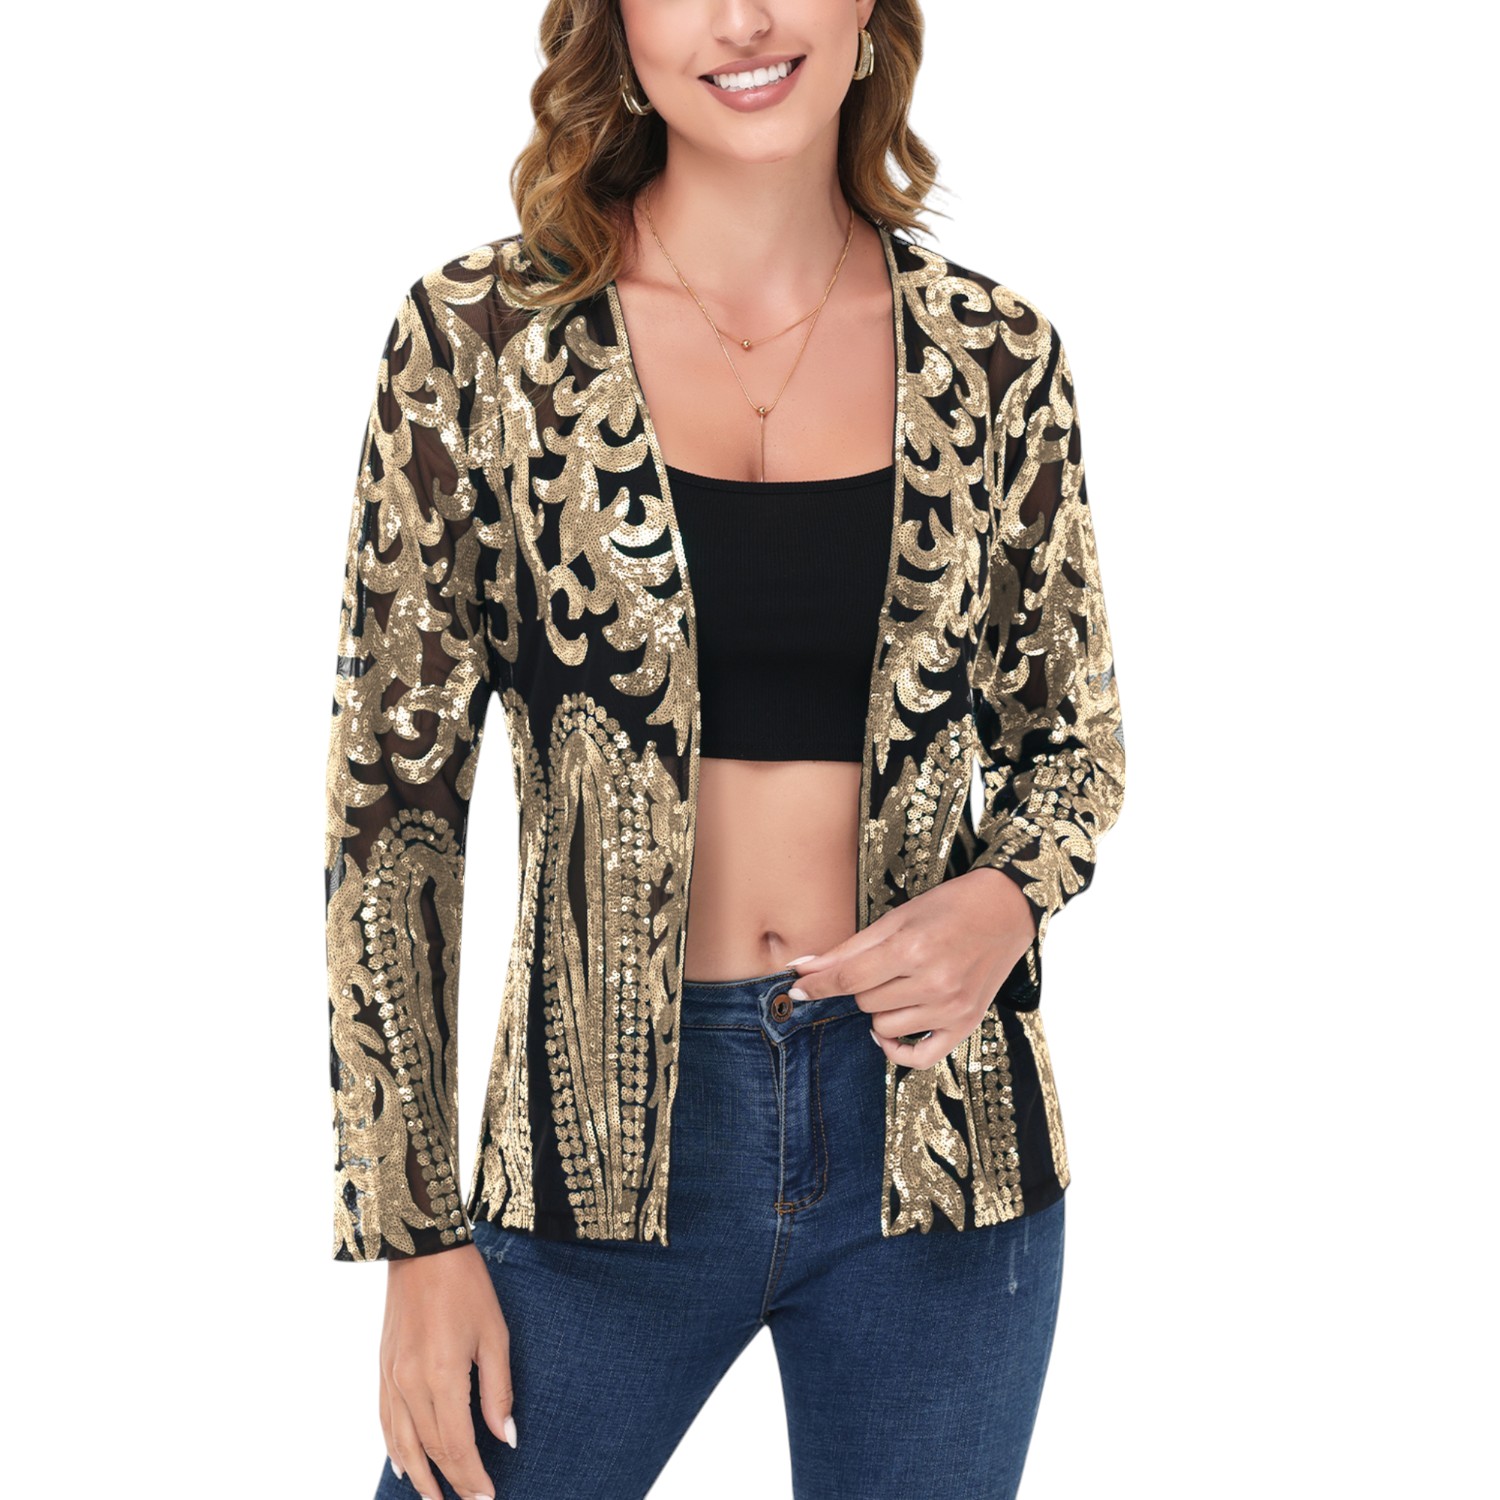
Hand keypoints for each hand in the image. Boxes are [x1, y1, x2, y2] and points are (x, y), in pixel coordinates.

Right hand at [379, 1244, 515, 1499]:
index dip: (472, 1477)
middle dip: (451, 1481)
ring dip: (419, 1476)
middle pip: (430, 1449)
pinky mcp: (383, 1369)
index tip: (487, 1497)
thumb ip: (498, 1391)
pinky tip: (405, 1465)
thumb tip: (506, 1438)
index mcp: (442, 1376)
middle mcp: (410, 1384)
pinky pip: (386, 1421)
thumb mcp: (494, 1335)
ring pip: (402, 1443)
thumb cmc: (466, 1287)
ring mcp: (391, 1378)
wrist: (423, 1249)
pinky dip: (395, 1449)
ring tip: (436, 1499)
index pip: (457, 1445)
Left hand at [788, 868, 1037, 1069]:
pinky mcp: (965, 1025)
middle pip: (865, 1002)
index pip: (848, 979)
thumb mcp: (896, 919)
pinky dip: (898, 1050)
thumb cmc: (947, 908)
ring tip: (897, 985)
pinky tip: (890, 1032)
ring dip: (879, 1010)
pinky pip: (920, 1058)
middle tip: (881, 965)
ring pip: (884, 1027)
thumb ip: (849, 949)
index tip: (796, 988)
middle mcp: (933, 983)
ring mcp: (951, 1008)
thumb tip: (803, 968)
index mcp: (912, 949)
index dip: (817, 984)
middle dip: (861, 986)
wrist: (1005, 912)